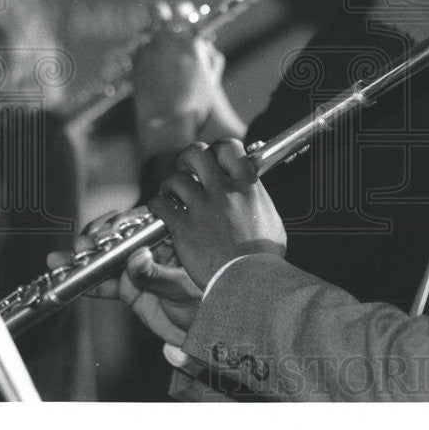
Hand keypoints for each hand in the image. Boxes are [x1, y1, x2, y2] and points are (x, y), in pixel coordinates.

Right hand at [47, 207, 202, 345]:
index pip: (144, 223)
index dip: (123, 224)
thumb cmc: (205, 304)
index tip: (109, 232)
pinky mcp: (127, 287)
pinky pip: (102, 283)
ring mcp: (137, 267)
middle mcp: (151, 248)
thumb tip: (137, 258)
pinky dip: (84, 281)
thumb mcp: (183, 289)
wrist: (202, 332)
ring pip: (105, 257)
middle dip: (97, 238)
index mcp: (172, 239)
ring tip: (64, 259)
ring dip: (82, 258)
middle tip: (84, 246)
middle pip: (119, 236)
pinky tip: (67, 278)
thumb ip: (157, 275)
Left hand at [131, 0, 226, 146]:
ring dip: (149, 31)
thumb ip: (210, 58)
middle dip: (160, 10)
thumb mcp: (211, 80)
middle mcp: (167, 43)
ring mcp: (148, 52)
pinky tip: (147, 57)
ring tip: (153, 41)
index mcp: (191, 44)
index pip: (186, 13)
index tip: (185, 9)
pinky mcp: (134, 64)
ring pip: (143, 30)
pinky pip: (136, 48)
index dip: (184, 10)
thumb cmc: (195, 106)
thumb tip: (204, 45)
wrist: (169, 124)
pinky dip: (142, 49)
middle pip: (157, 10)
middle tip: (162, 12)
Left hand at [148, 139, 285, 290]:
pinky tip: (161, 211)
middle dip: (187, 160)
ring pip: (175, 178)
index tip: (213, 160)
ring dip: (169, 185)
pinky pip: (160, 204)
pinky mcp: (183, 227)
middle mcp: (224, 191)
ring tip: (171, 195)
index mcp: (248, 186)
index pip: (228, 147)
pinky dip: (157, 205)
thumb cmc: (263, 258)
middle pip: (196, 154)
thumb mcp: (271, 220)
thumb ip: (257, 201)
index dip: (217, 150)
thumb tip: (252, 194)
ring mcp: (202, 208)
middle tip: (186, 172)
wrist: (250, 282)